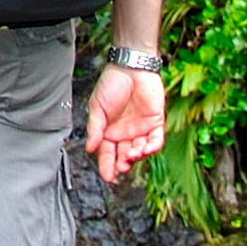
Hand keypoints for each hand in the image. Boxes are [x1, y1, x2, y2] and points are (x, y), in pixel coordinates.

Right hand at [85, 63, 166, 187]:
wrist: (131, 68)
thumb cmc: (111, 84)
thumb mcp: (97, 107)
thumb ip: (95, 128)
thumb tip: (90, 148)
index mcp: (109, 131)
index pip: (108, 153)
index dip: (107, 165)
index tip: (107, 177)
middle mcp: (125, 133)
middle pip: (124, 156)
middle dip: (123, 164)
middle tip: (122, 167)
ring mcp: (141, 129)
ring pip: (140, 150)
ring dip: (137, 156)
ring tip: (132, 153)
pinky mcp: (156, 123)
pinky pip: (156, 140)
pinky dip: (152, 147)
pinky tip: (145, 148)